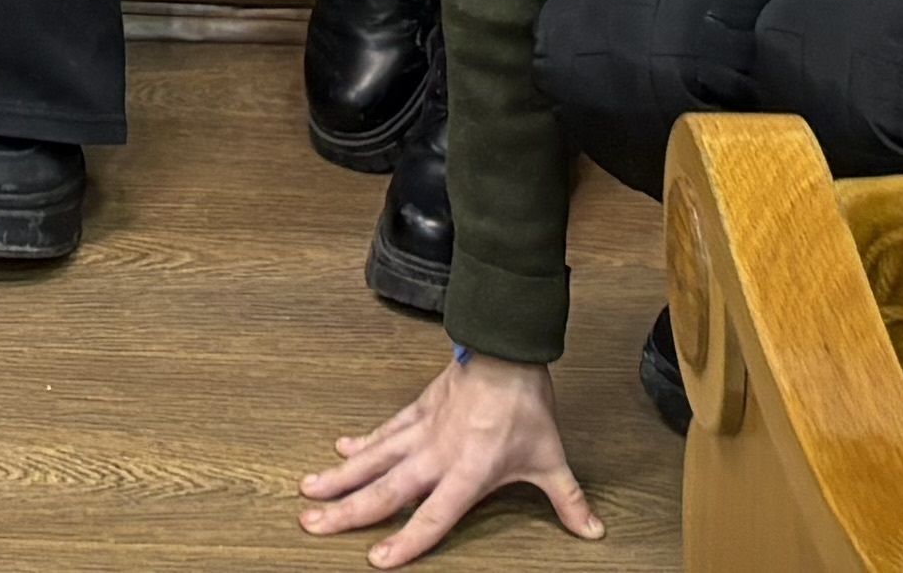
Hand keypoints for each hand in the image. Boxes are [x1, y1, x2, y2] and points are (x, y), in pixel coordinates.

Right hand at [305, 352, 604, 554]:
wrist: (507, 350)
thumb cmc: (527, 406)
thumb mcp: (551, 459)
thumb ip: (568, 500)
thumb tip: (594, 532)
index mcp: (467, 473)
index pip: (433, 517)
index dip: (406, 541)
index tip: (375, 559)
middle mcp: (436, 455)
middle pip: (384, 491)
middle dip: (347, 511)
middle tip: (312, 523)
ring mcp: (422, 431)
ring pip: (373, 459)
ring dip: (340, 476)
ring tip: (308, 491)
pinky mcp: (418, 409)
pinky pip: (385, 430)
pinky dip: (362, 441)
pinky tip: (340, 449)